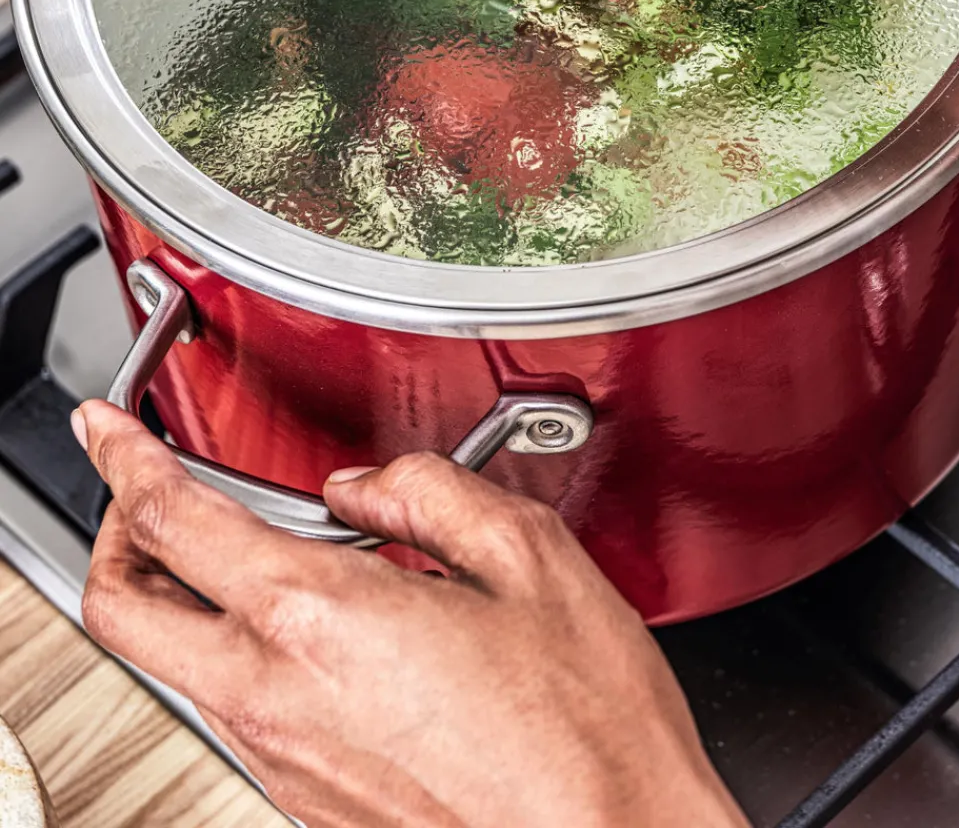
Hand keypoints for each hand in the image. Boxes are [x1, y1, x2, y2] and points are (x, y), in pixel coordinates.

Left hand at [74, 400, 746, 827]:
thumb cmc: (585, 729)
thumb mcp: (530, 557)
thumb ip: (431, 490)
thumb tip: (372, 483)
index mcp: (322, 618)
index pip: (171, 520)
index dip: (125, 458)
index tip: (110, 430)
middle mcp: (279, 698)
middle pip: (123, 609)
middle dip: (117, 535)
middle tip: (147, 494)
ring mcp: (286, 760)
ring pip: (176, 663)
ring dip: (185, 595)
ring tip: (257, 550)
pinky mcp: (310, 800)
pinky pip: (238, 709)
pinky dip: (243, 649)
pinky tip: (321, 627)